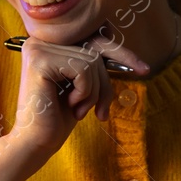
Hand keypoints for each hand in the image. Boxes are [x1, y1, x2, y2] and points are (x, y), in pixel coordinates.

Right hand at [7, 33, 149, 158]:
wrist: (36, 142)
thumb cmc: (59, 117)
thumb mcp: (83, 85)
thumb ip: (94, 63)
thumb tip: (115, 37)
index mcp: (49, 44)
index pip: (93, 39)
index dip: (121, 53)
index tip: (144, 69)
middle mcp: (41, 40)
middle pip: (95, 49)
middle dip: (106, 82)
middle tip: (102, 112)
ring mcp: (38, 48)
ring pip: (92, 61)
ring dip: (94, 92)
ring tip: (78, 110)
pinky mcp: (40, 60)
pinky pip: (83, 69)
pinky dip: (85, 92)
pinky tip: (70, 106)